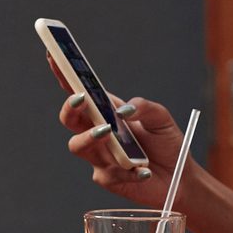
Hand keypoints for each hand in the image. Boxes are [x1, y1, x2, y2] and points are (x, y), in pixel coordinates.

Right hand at [47, 57, 183, 206]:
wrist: (180, 176)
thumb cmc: (167, 143)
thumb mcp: (161, 118)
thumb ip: (144, 107)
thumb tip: (124, 109)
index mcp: (107, 111)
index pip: (80, 90)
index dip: (64, 73)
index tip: (53, 54)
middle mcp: (98, 132)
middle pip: (69, 118)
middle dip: (69, 107)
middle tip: (80, 98)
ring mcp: (99, 156)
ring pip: (77, 145)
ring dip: (89, 136)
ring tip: (107, 131)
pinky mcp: (108, 178)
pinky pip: (108, 174)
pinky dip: (127, 171)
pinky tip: (144, 171)